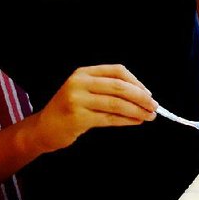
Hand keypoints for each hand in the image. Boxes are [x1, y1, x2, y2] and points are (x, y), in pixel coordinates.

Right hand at [32, 64, 155, 152]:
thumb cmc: (71, 109)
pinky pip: (109, 118)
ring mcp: (77, 100)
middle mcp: (79, 83)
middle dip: (141, 97)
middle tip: (154, 106)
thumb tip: (144, 95)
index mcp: (84, 72)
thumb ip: (108, 88)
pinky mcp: (77, 118)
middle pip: (119, 86)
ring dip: (137, 110)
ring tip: (149, 116)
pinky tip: (136, 122)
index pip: (117, 71)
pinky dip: (126, 120)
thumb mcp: (86, 91)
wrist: (44, 128)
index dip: (136, 81)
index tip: (148, 93)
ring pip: (116, 103)